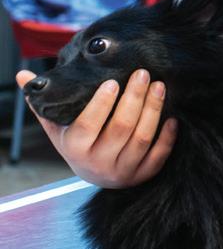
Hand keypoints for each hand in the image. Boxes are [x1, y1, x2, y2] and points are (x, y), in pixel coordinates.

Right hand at [15, 68, 178, 187]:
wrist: (94, 173)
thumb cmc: (77, 141)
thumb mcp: (58, 126)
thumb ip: (43, 103)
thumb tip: (23, 78)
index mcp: (75, 148)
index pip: (88, 125)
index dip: (101, 104)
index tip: (112, 80)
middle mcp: (98, 164)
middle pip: (120, 128)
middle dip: (134, 98)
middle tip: (143, 73)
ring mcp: (122, 172)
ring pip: (142, 139)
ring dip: (153, 111)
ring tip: (159, 86)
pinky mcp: (142, 175)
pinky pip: (158, 157)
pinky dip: (167, 137)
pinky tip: (172, 116)